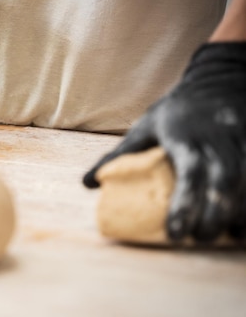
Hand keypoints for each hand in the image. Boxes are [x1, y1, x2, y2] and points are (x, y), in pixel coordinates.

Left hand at [83, 42, 245, 242]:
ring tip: (231, 236)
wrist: (220, 78)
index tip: (175, 234)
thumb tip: (87, 184)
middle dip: (216, 214)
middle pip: (224, 179)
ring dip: (242, 211)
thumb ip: (119, 156)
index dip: (184, 205)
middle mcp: (217, 137)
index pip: (188, 173)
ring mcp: (242, 138)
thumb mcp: (145, 128)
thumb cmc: (176, 111)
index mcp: (185, 135)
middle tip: (202, 239)